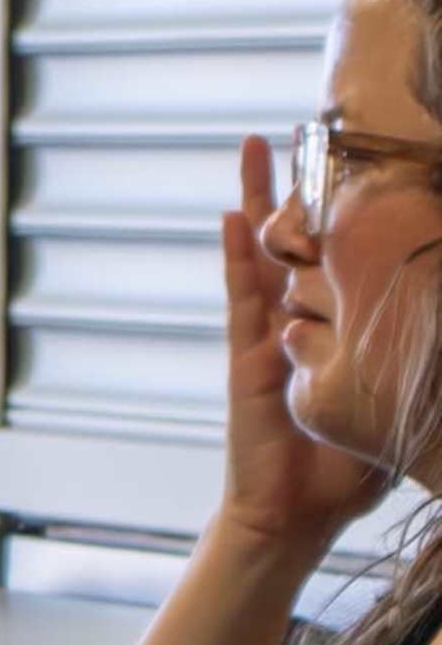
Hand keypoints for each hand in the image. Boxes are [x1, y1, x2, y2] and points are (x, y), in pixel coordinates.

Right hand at [218, 136, 391, 556]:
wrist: (293, 517)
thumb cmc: (341, 473)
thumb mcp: (393, 407)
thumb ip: (413, 378)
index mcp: (333, 332)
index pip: (341, 259)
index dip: (345, 214)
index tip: (360, 166)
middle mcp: (296, 321)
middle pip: (297, 237)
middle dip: (299, 183)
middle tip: (303, 127)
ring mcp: (267, 334)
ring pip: (264, 250)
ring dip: (260, 197)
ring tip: (256, 144)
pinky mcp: (246, 357)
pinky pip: (240, 295)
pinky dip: (235, 254)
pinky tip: (231, 216)